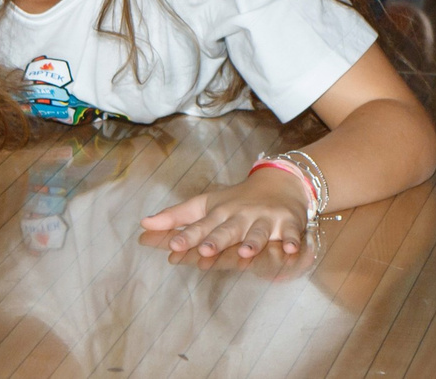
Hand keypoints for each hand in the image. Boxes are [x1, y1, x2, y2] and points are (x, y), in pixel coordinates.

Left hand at [141, 171, 310, 260]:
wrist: (279, 183)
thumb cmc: (236, 201)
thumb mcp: (205, 205)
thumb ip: (176, 217)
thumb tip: (142, 224)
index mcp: (219, 213)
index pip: (201, 226)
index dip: (188, 236)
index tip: (173, 246)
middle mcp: (240, 215)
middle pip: (228, 229)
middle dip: (217, 239)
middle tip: (206, 250)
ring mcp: (264, 219)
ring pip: (258, 232)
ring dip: (253, 241)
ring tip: (245, 252)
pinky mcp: (288, 224)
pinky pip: (292, 234)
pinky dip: (293, 241)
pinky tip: (291, 249)